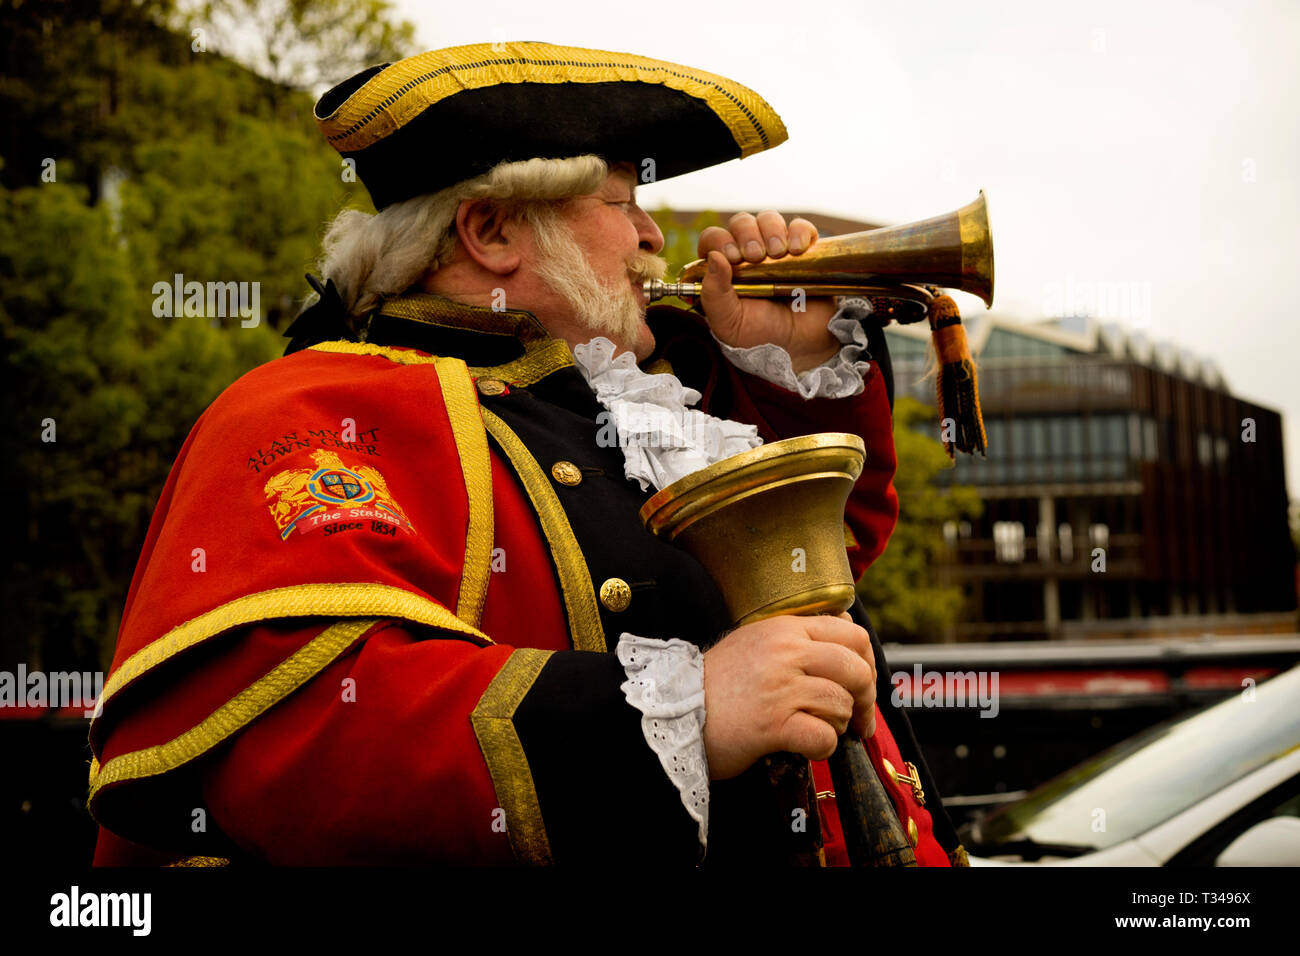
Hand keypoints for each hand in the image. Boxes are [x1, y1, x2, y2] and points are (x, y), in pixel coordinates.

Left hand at [696, 212, 840, 373]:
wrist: (798, 347)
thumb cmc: (758, 336)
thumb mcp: (728, 322)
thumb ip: (713, 293)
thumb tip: (713, 256)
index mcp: (723, 269)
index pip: (713, 239)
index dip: (720, 241)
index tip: (732, 257)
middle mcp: (748, 255)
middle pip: (741, 222)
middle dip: (746, 234)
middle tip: (755, 256)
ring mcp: (776, 250)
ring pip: (768, 218)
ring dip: (771, 229)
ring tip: (777, 253)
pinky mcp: (804, 251)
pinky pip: (801, 227)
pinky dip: (799, 232)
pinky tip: (797, 250)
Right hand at [701, 612, 876, 779]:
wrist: (676, 711)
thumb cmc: (718, 682)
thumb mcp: (757, 642)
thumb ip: (800, 635)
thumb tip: (849, 630)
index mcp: (784, 629)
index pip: (852, 635)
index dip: (867, 664)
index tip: (863, 686)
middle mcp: (786, 653)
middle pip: (855, 669)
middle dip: (864, 699)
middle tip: (858, 719)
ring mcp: (780, 688)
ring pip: (841, 705)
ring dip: (838, 724)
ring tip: (817, 729)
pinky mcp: (773, 725)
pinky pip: (823, 737)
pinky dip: (822, 747)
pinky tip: (806, 746)